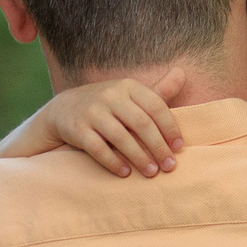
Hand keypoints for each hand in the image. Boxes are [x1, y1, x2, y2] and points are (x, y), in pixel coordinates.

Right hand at [0, 69, 186, 176]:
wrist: (63, 109)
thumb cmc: (108, 106)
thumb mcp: (130, 94)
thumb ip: (158, 91)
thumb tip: (183, 73)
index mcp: (128, 86)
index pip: (155, 105)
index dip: (169, 127)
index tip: (179, 147)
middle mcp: (110, 96)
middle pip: (140, 123)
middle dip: (158, 147)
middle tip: (170, 166)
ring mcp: (92, 112)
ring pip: (120, 137)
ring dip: (139, 157)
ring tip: (152, 173)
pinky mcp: (77, 129)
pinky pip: (98, 148)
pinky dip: (113, 162)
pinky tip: (125, 173)